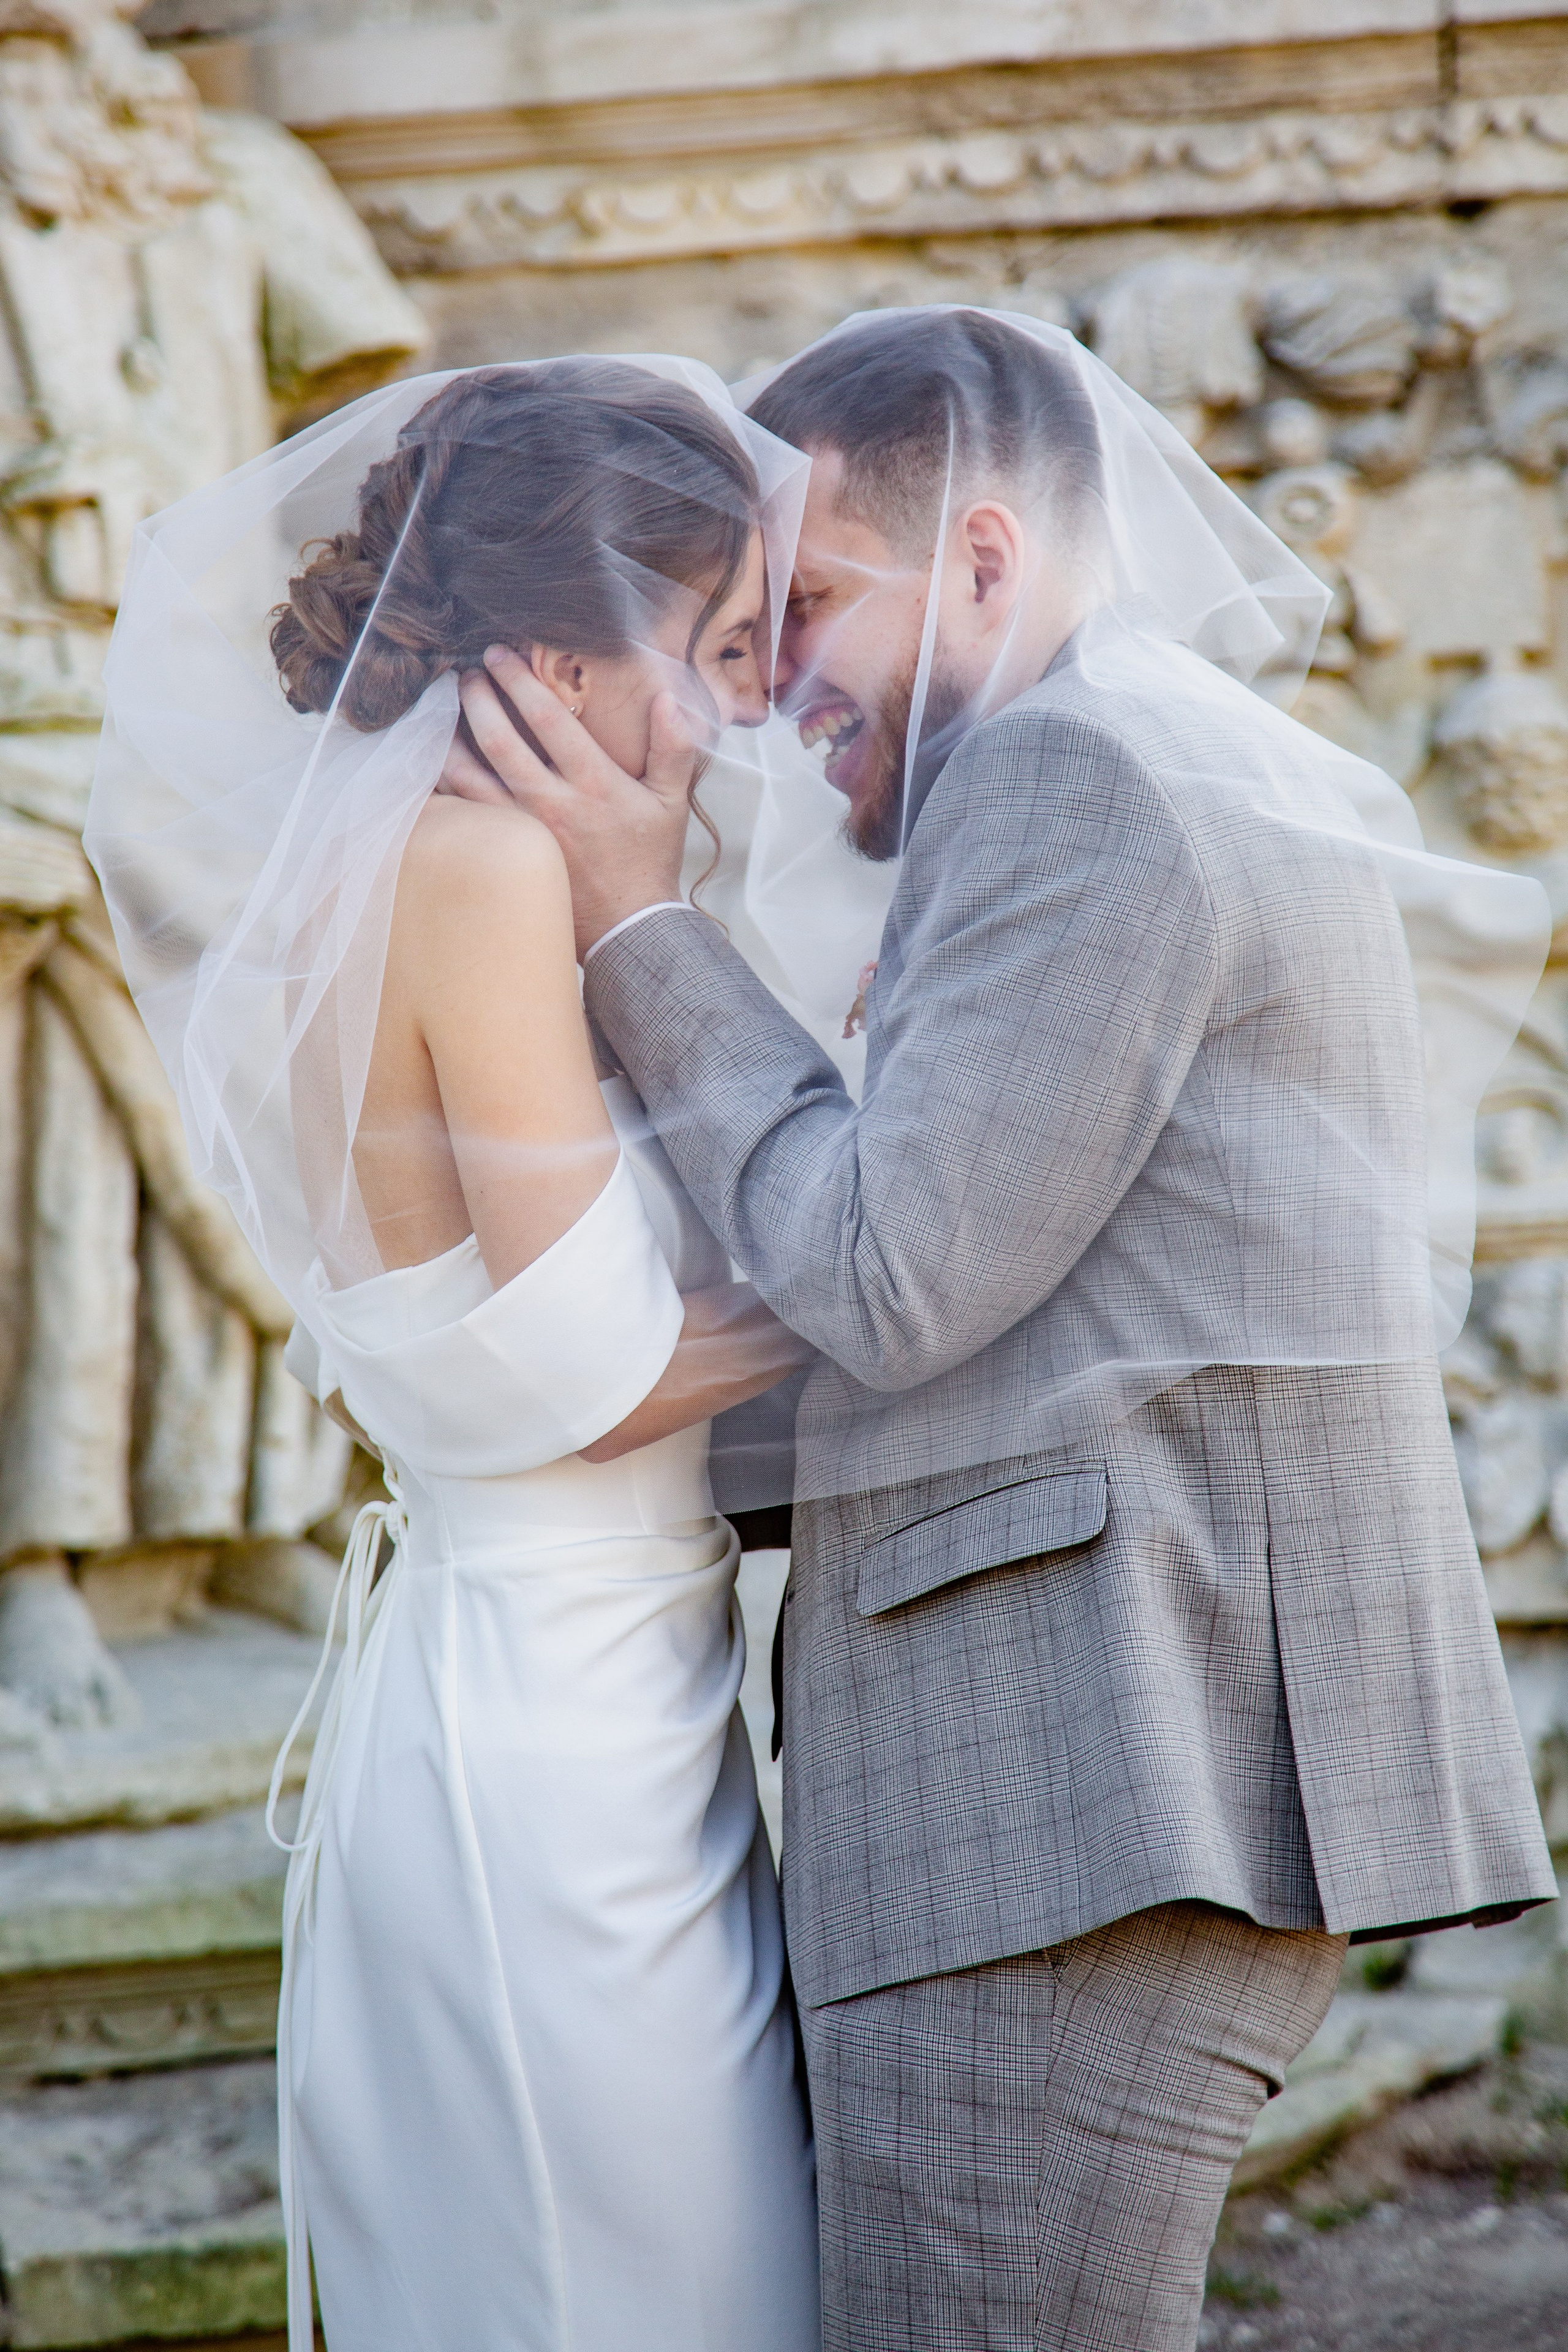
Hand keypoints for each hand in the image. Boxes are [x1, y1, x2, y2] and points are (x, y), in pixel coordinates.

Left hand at [441, 647, 695, 958]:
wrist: (630, 927)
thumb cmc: (648, 862)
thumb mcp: (672, 803)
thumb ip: (674, 748)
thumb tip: (668, 698)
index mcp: (593, 783)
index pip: (547, 718)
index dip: (519, 680)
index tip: (499, 655)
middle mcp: (551, 804)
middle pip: (498, 740)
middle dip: (477, 698)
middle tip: (467, 676)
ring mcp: (522, 831)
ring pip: (468, 777)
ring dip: (451, 738)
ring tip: (442, 712)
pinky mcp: (506, 855)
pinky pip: (462, 816)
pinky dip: (443, 788)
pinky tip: (435, 765)